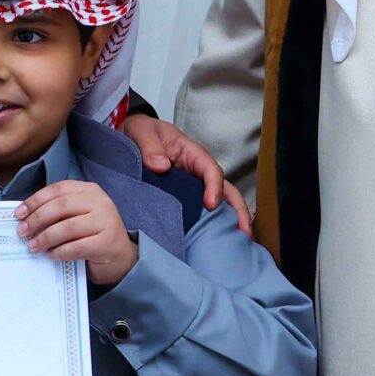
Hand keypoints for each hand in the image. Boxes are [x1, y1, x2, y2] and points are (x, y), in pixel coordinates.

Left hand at [16, 180, 141, 288]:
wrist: (122, 257)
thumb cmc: (93, 234)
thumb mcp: (78, 215)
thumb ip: (58, 211)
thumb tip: (25, 216)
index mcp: (90, 190)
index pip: (58, 190)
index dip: (36, 201)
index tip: (19, 213)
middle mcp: (100, 202)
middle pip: (61, 206)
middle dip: (37, 219)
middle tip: (22, 232)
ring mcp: (106, 222)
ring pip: (68, 227)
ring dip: (45, 237)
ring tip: (33, 246)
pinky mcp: (107, 243)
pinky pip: (76, 247)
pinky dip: (59, 251)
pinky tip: (51, 255)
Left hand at [122, 116, 252, 234]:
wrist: (130, 138)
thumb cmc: (141, 131)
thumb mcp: (141, 131)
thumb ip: (150, 146)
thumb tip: (161, 166)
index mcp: (192, 153)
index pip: (211, 170)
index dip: (214, 186)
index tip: (210, 204)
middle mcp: (198, 172)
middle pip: (225, 190)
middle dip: (238, 210)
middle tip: (244, 232)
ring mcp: (193, 187)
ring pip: (219, 204)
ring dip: (229, 222)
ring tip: (236, 244)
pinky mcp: (184, 200)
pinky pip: (201, 213)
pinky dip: (210, 227)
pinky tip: (213, 243)